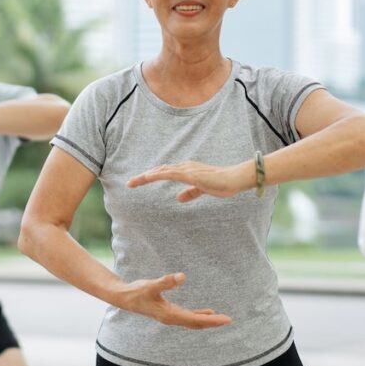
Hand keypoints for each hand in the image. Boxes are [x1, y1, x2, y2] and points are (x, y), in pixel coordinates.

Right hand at [113, 272, 232, 329]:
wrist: (124, 297)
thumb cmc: (136, 291)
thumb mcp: (151, 285)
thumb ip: (166, 281)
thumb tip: (182, 276)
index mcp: (169, 314)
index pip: (195, 319)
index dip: (211, 320)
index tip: (225, 319)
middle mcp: (171, 318)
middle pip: (196, 323)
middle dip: (213, 322)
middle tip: (229, 320)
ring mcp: (170, 316)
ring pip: (193, 321)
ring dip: (207, 321)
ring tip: (221, 319)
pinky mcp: (168, 312)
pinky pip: (188, 317)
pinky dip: (199, 316)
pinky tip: (207, 312)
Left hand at [127, 161, 252, 201]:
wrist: (234, 179)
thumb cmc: (223, 184)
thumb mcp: (203, 190)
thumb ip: (191, 193)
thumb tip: (178, 198)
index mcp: (187, 170)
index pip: (165, 172)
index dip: (152, 176)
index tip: (140, 182)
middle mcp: (184, 167)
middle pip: (160, 170)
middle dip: (144, 177)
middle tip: (130, 183)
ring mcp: (186, 169)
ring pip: (161, 171)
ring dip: (146, 176)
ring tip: (132, 182)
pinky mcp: (189, 174)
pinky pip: (169, 173)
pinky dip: (156, 175)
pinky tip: (147, 177)